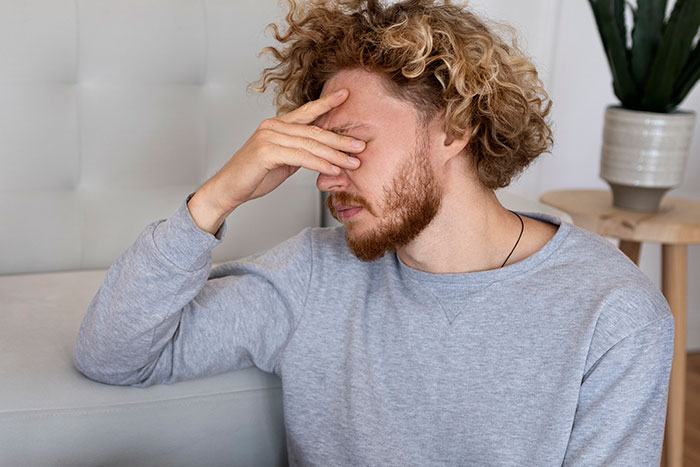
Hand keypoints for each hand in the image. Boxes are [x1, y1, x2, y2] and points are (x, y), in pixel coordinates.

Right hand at [199, 89, 364, 215]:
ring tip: (353, 162)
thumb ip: (299, 152)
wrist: (228, 189)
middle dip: (340, 139)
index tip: (345, 95)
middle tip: (361, 145)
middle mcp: (273, 126)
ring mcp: (268, 137)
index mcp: (277, 125)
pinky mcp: (266, 152)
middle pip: (314, 131)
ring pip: (310, 145)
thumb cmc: (253, 176)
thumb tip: (321, 153)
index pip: (306, 112)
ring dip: (335, 155)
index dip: (326, 103)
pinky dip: (320, 164)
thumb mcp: (282, 160)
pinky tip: (333, 169)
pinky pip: (301, 157)